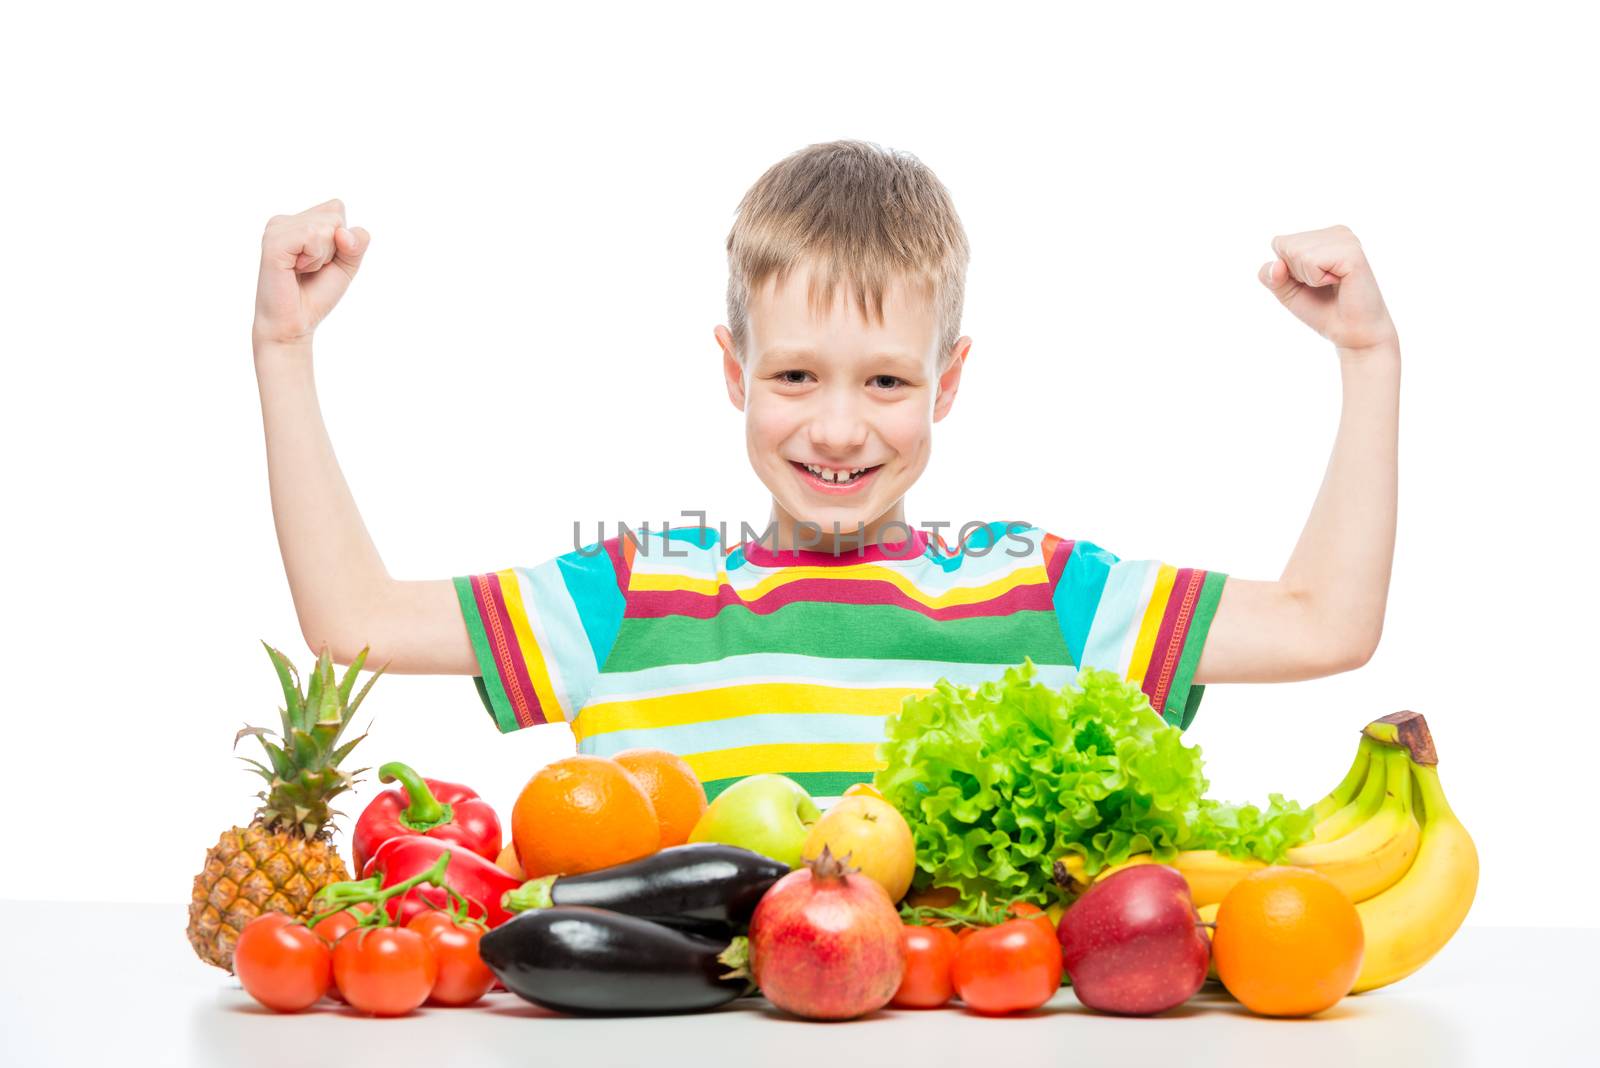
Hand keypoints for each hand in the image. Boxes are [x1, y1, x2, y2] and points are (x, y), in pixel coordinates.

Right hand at [253, 199, 369, 347]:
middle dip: (334, 249)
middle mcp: (284, 220)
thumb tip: (343, 232)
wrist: (296, 323)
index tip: (322, 260)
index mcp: (298, 220)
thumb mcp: (347, 264)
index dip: (342, 239)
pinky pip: (312, 236)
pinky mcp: (273, 242)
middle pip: (334, 216)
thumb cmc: (317, 293)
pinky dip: (314, 258)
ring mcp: (276, 229)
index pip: (336, 208)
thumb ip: (357, 242)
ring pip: (325, 226)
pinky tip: (296, 269)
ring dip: (323, 256)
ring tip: (302, 270)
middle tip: (311, 268)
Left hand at [1259, 225, 1397, 353]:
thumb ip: (1270, 275)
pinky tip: (1338, 282)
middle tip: (1323, 285)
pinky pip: (1311, 261)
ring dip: (1308, 277)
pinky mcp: (1352, 252)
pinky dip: (1316, 279)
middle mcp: (1336, 232)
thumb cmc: (1322, 309)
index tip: (1311, 282)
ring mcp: (1345, 239)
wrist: (1350, 332)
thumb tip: (1277, 264)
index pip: (1279, 243)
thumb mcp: (1286, 290)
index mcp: (1323, 236)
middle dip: (1296, 274)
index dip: (1286, 271)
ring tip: (1331, 284)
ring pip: (1297, 252)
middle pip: (1286, 245)